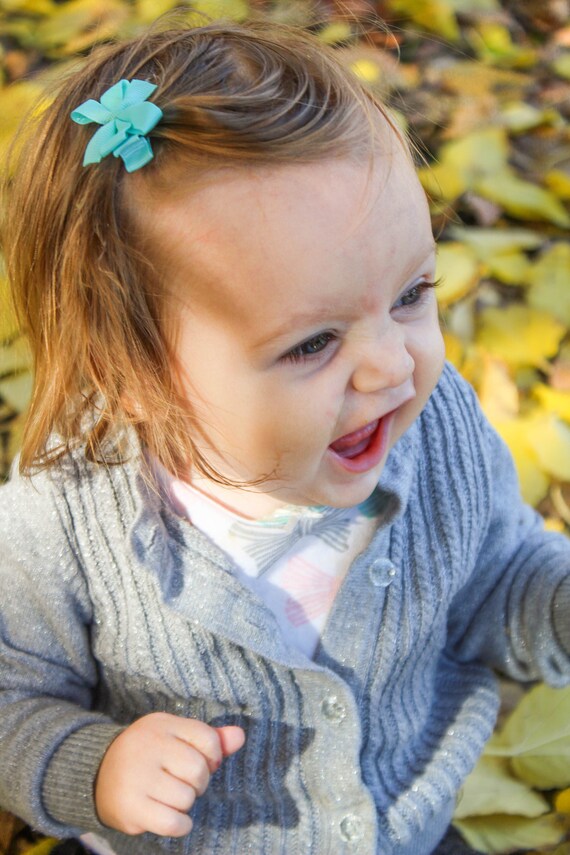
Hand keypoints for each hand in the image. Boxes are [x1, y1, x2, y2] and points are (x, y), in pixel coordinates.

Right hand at [94, 712, 244, 836]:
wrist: (97, 775)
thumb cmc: (149, 755)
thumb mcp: (175, 737)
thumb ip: (210, 738)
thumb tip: (240, 737)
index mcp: (161, 724)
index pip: (208, 739)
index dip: (213, 757)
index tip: (203, 762)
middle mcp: (147, 747)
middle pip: (198, 771)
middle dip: (199, 783)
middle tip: (184, 783)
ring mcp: (136, 777)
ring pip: (186, 798)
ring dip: (185, 804)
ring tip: (170, 797)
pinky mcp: (130, 807)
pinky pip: (172, 823)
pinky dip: (180, 825)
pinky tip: (172, 817)